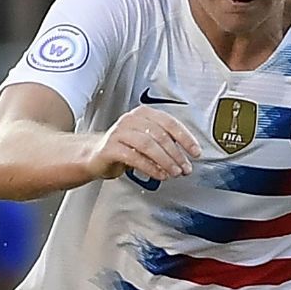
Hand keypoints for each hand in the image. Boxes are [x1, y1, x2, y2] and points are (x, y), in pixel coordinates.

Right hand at [87, 106, 201, 181]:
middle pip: (160, 135)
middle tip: (185, 168)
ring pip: (148, 145)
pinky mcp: (110, 148)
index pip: (170, 123)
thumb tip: (186, 157)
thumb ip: (164, 145)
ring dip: (165, 161)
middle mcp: (131, 120)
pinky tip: (159, 175)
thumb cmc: (123, 149)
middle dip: (176, 154)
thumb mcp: (147, 142)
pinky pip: (134, 157)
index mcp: (143, 114)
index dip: (185, 138)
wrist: (95, 156)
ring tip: (174, 173)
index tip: (195, 152)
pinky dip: (150, 167)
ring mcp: (119, 132)